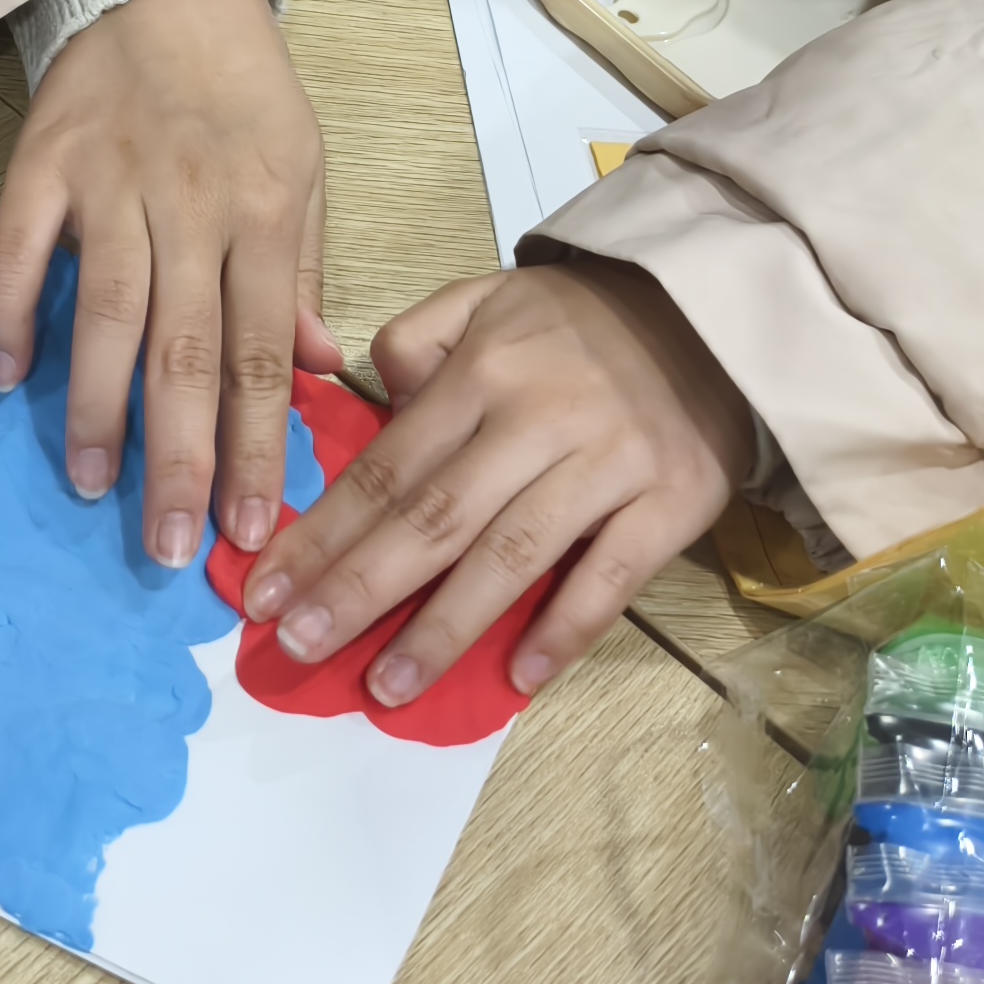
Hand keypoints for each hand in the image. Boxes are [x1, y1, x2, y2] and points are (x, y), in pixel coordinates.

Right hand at [0, 0, 333, 569]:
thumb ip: (299, 272)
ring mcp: (111, 185)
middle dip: (180, 457)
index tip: (253, 527)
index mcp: (262, 215)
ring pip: (104, 312)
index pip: (261, 351)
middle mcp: (190, 207)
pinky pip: (18, 252)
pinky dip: (8, 315)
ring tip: (90, 486)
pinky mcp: (42, 163)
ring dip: (96, 408)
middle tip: (171, 547)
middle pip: (184, 350)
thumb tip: (319, 373)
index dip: (256, 444)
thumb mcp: (300, 169)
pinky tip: (8, 379)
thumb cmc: (243, 92)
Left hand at [233, 260, 755, 707]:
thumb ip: (416, 341)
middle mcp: (537, 418)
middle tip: (299, 648)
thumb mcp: (488, 296)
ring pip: (512, 557)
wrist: (717, 310)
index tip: (266, 589)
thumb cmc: (584, 321)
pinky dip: (565, 629)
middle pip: (434, 518)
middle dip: (358, 589)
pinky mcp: (672, 501)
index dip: (323, 533)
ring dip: (444, 629)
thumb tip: (370, 407)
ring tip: (388, 687)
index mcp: (483, 371)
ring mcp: (608, 463)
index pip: (386, 466)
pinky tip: (518, 676)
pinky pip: (611, 576)